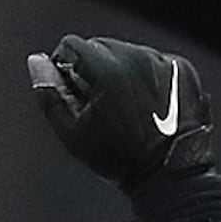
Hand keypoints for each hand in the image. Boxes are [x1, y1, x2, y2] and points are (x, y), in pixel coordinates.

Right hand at [29, 35, 212, 182]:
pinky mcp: (182, 70)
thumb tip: (37, 62)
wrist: (170, 175)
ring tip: (128, 110)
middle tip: (102, 107)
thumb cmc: (120, 158)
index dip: (65, 69)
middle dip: (94, 70)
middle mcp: (136, 57)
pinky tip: (150, 107)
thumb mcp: (72, 133)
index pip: (72, 46)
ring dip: (122, 72)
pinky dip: (150, 78)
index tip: (74, 93)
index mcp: (106, 68)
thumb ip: (50, 94)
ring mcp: (162, 62)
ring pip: (129, 53)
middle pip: (100, 46)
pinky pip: (156, 63)